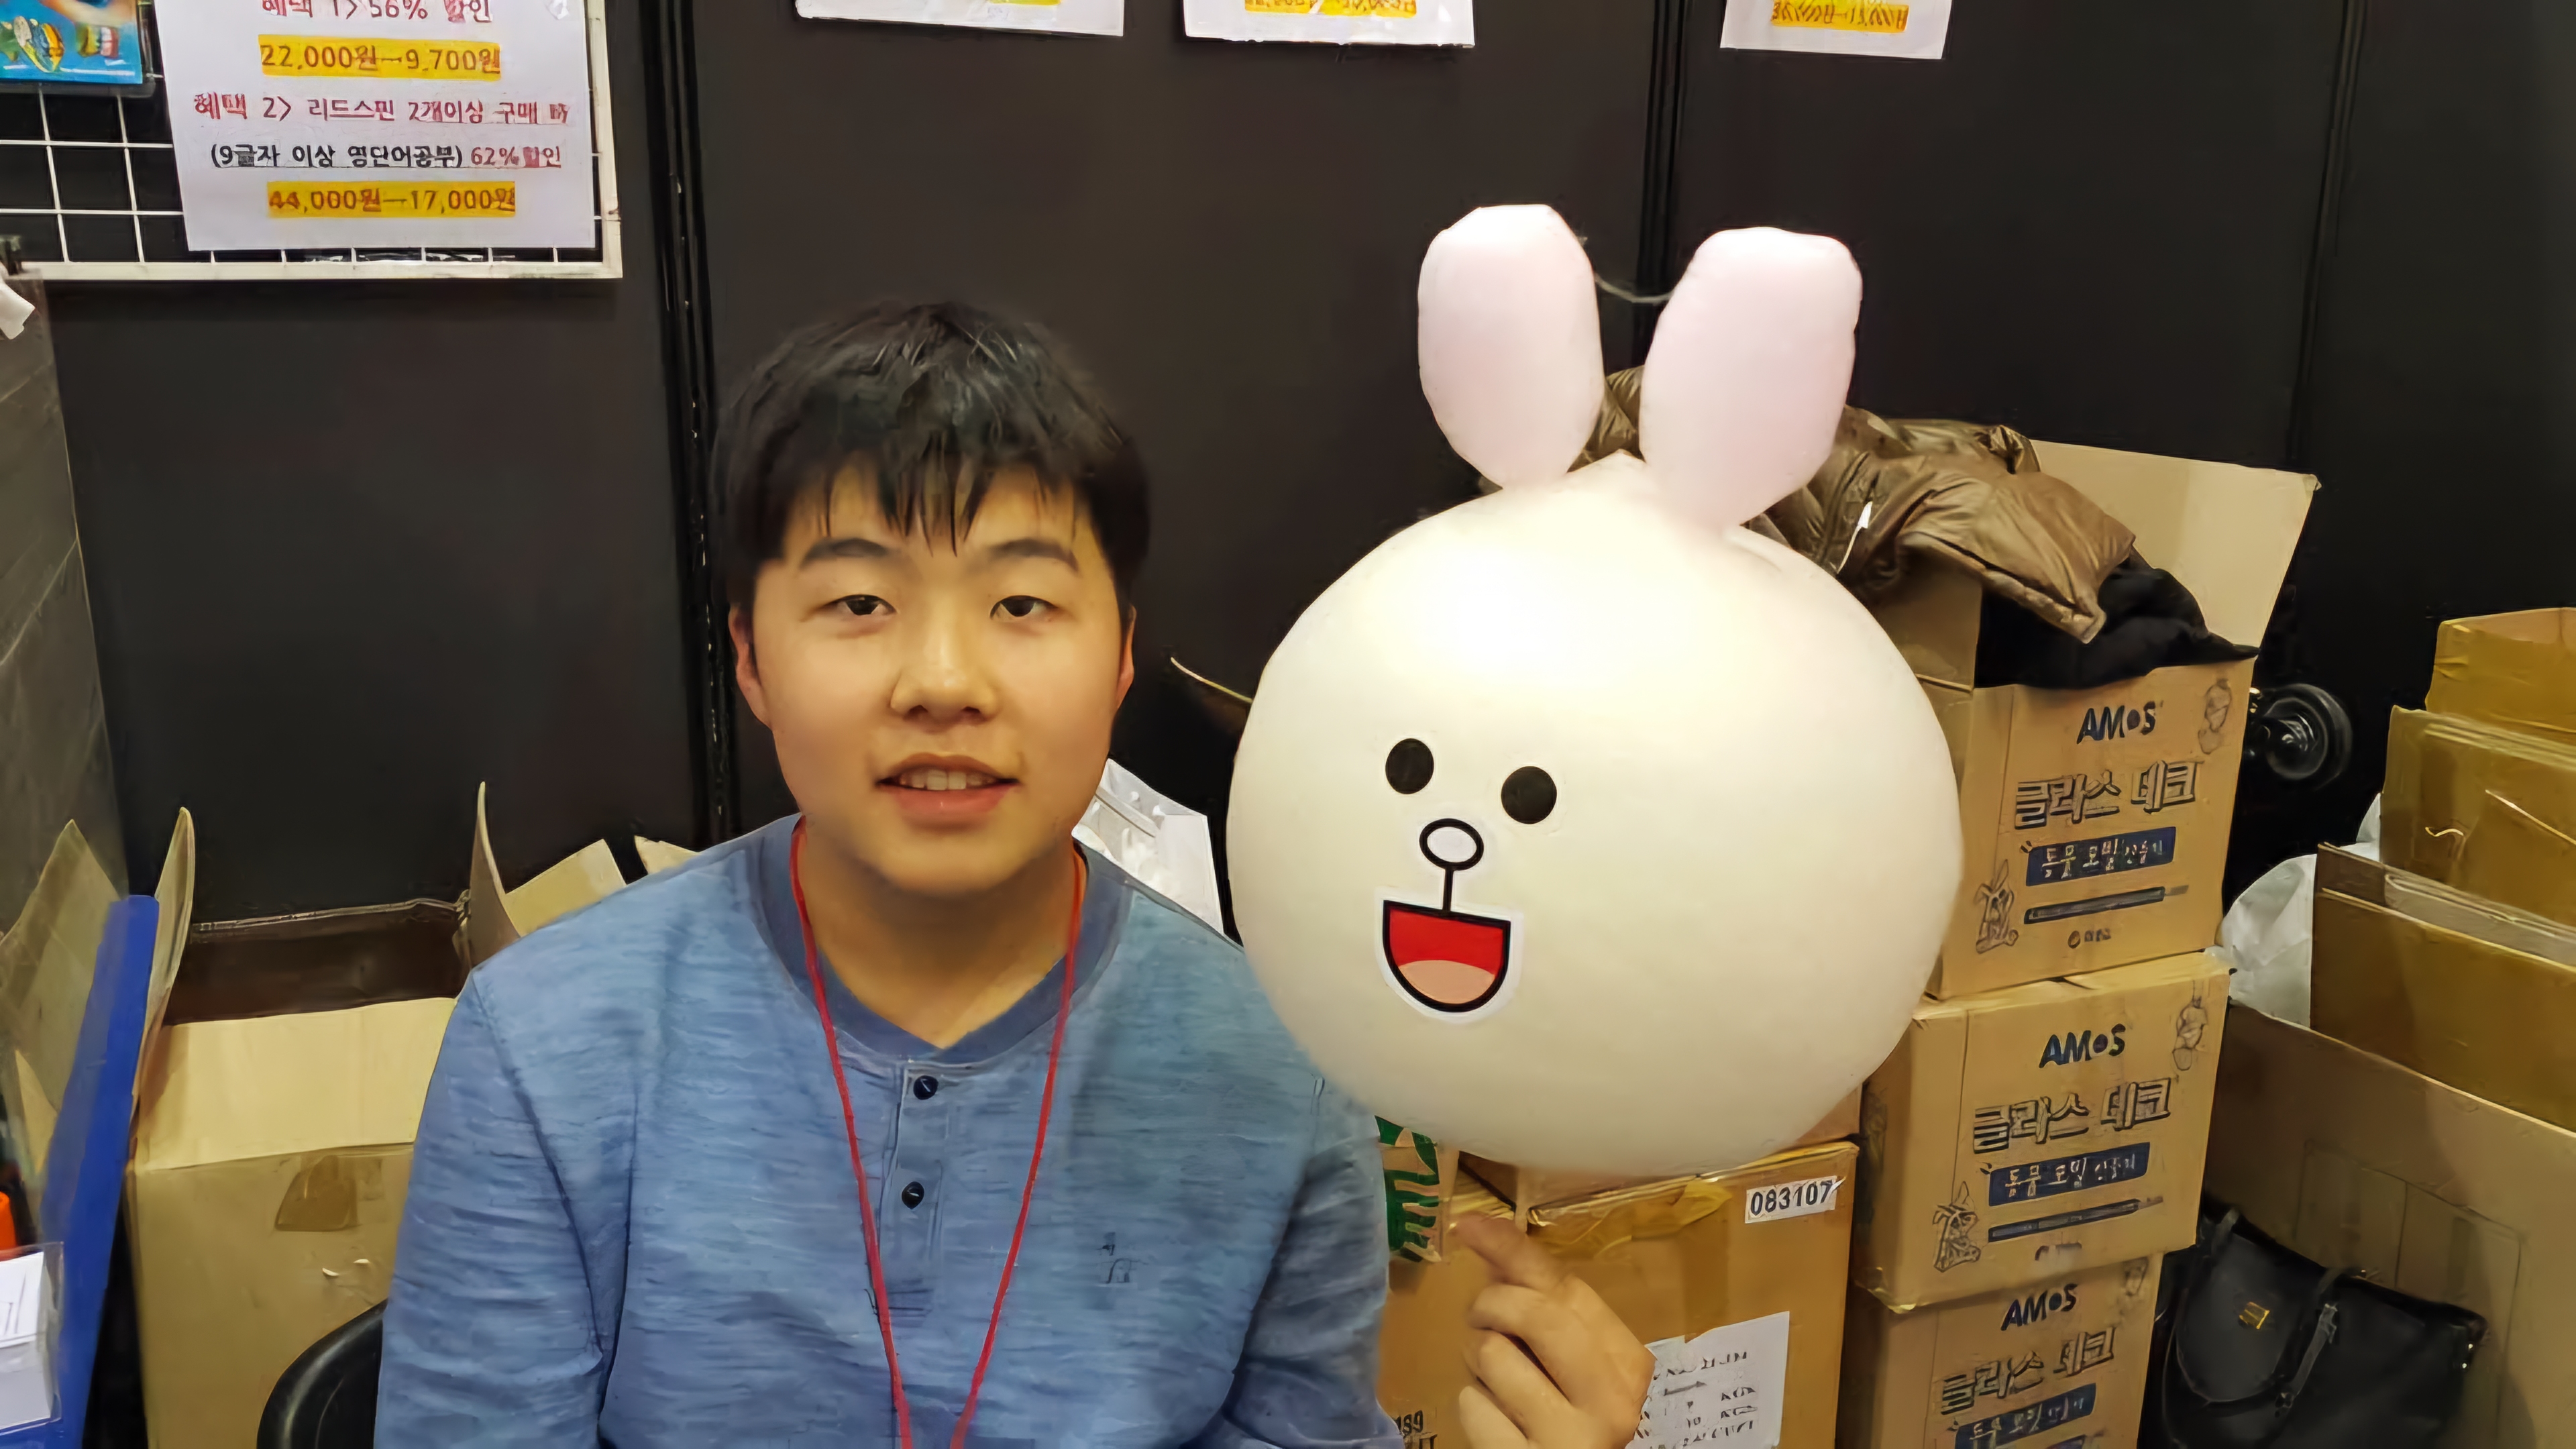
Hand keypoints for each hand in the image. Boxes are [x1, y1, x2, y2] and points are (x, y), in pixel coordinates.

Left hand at [1449, 1214, 1654, 1448]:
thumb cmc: (1564, 1413)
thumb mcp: (1566, 1357)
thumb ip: (1540, 1299)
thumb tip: (1492, 1237)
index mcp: (1627, 1363)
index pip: (1568, 1289)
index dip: (1513, 1250)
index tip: (1469, 1225)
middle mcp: (1612, 1401)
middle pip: (1536, 1313)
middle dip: (1491, 1305)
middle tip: (1480, 1320)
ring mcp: (1572, 1438)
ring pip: (1495, 1355)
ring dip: (1475, 1358)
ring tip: (1493, 1378)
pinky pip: (1472, 1403)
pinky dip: (1471, 1404)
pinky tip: (1494, 1419)